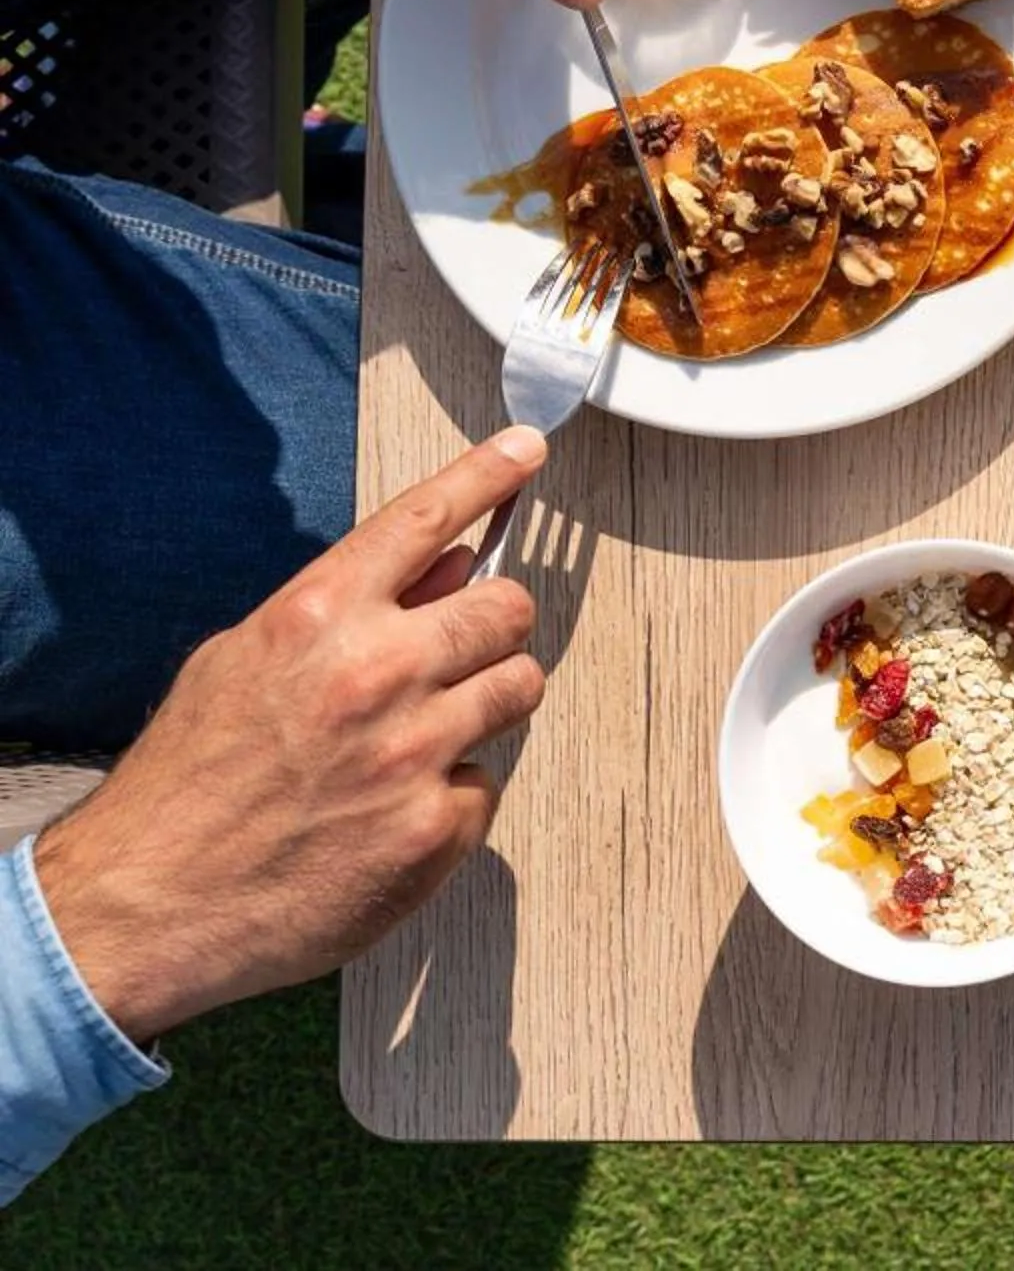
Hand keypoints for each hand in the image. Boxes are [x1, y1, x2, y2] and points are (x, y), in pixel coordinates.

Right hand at [31, 430, 551, 1042]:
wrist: (142, 907)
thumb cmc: (186, 785)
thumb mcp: (239, 663)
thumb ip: (342, 610)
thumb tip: (445, 565)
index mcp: (316, 618)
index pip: (426, 518)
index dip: (487, 474)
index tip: (528, 450)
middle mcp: (374, 673)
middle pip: (509, 608)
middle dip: (490, 627)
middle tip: (454, 656)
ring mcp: (412, 752)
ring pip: (520, 687)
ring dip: (484, 703)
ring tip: (417, 738)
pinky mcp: (434, 828)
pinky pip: (486, 782)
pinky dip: (450, 794)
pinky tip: (388, 814)